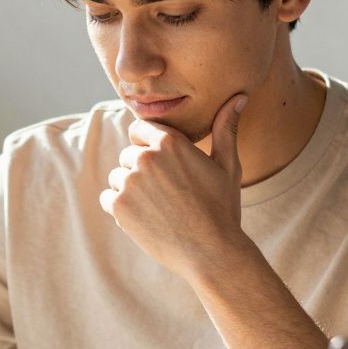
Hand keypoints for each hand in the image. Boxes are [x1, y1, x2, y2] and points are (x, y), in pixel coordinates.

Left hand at [100, 93, 248, 278]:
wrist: (211, 251)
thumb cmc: (222, 209)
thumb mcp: (227, 166)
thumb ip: (226, 129)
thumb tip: (239, 96)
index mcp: (170, 142)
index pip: (139, 130)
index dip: (148, 146)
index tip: (162, 167)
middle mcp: (146, 157)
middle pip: (129, 155)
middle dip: (141, 172)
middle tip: (166, 195)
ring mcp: (129, 180)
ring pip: (118, 177)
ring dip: (131, 191)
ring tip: (158, 209)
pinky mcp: (118, 205)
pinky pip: (108, 198)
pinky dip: (121, 209)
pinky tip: (146, 219)